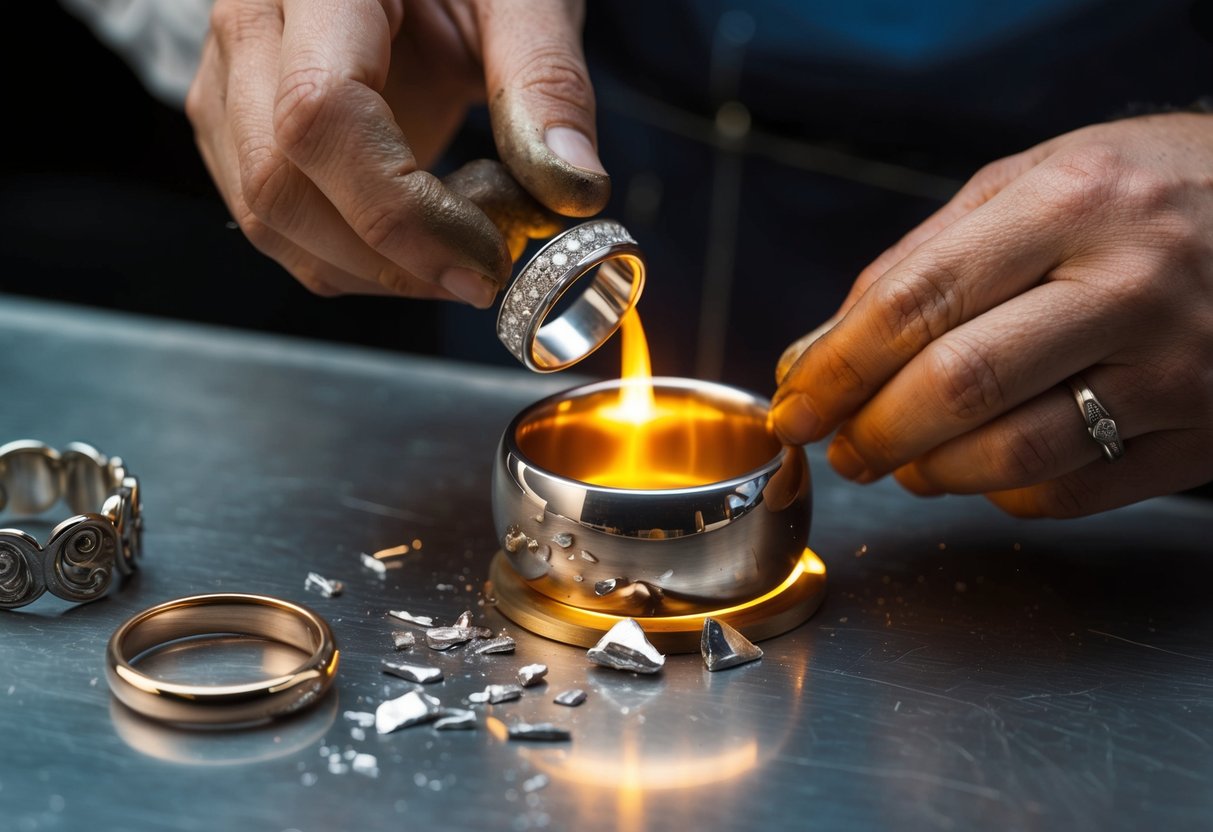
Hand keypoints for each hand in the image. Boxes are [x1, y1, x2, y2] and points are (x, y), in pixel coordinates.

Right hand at [186, 0, 606, 305]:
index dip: (401, 210)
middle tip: (482, 270)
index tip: (484, 256)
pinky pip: (275, 221)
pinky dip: (352, 258)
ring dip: (371, 270)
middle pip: (280, 182)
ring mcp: (230, 76)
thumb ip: (546, 77)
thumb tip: (571, 188)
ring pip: (266, 219)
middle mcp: (252, 22)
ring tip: (457, 242)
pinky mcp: (239, 122)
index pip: (321, 112)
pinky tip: (419, 235)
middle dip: (389, 258)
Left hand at [772, 113, 1212, 517]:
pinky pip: (1070, 491)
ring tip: (899, 460)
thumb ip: (915, 265)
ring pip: (1012, 454)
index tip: (794, 406)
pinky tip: (980, 466)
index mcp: (1071, 203)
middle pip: (957, 387)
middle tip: (840, 445)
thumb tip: (814, 355)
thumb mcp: (1027, 186)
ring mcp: (1174, 367)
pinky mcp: (1200, 433)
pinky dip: (1000, 492)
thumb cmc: (1137, 195)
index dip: (836, 369)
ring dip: (928, 473)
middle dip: (871, 431)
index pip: (916, 302)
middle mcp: (1129, 285)